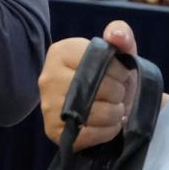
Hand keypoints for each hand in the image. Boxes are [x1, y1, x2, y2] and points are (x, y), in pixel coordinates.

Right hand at [39, 21, 137, 148]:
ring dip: (115, 114)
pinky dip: (106, 132)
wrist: (102, 105)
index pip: (100, 61)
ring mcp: (47, 106)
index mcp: (60, 52)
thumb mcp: (119, 52)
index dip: (119, 71)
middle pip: (99, 88)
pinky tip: (107, 125)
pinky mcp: (52, 131)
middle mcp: (48, 77)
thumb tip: (116, 36)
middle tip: (116, 94)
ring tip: (113, 109)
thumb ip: (121, 35)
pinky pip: (89, 134)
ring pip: (95, 113)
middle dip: (118, 93)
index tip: (119, 75)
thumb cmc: (110, 77)